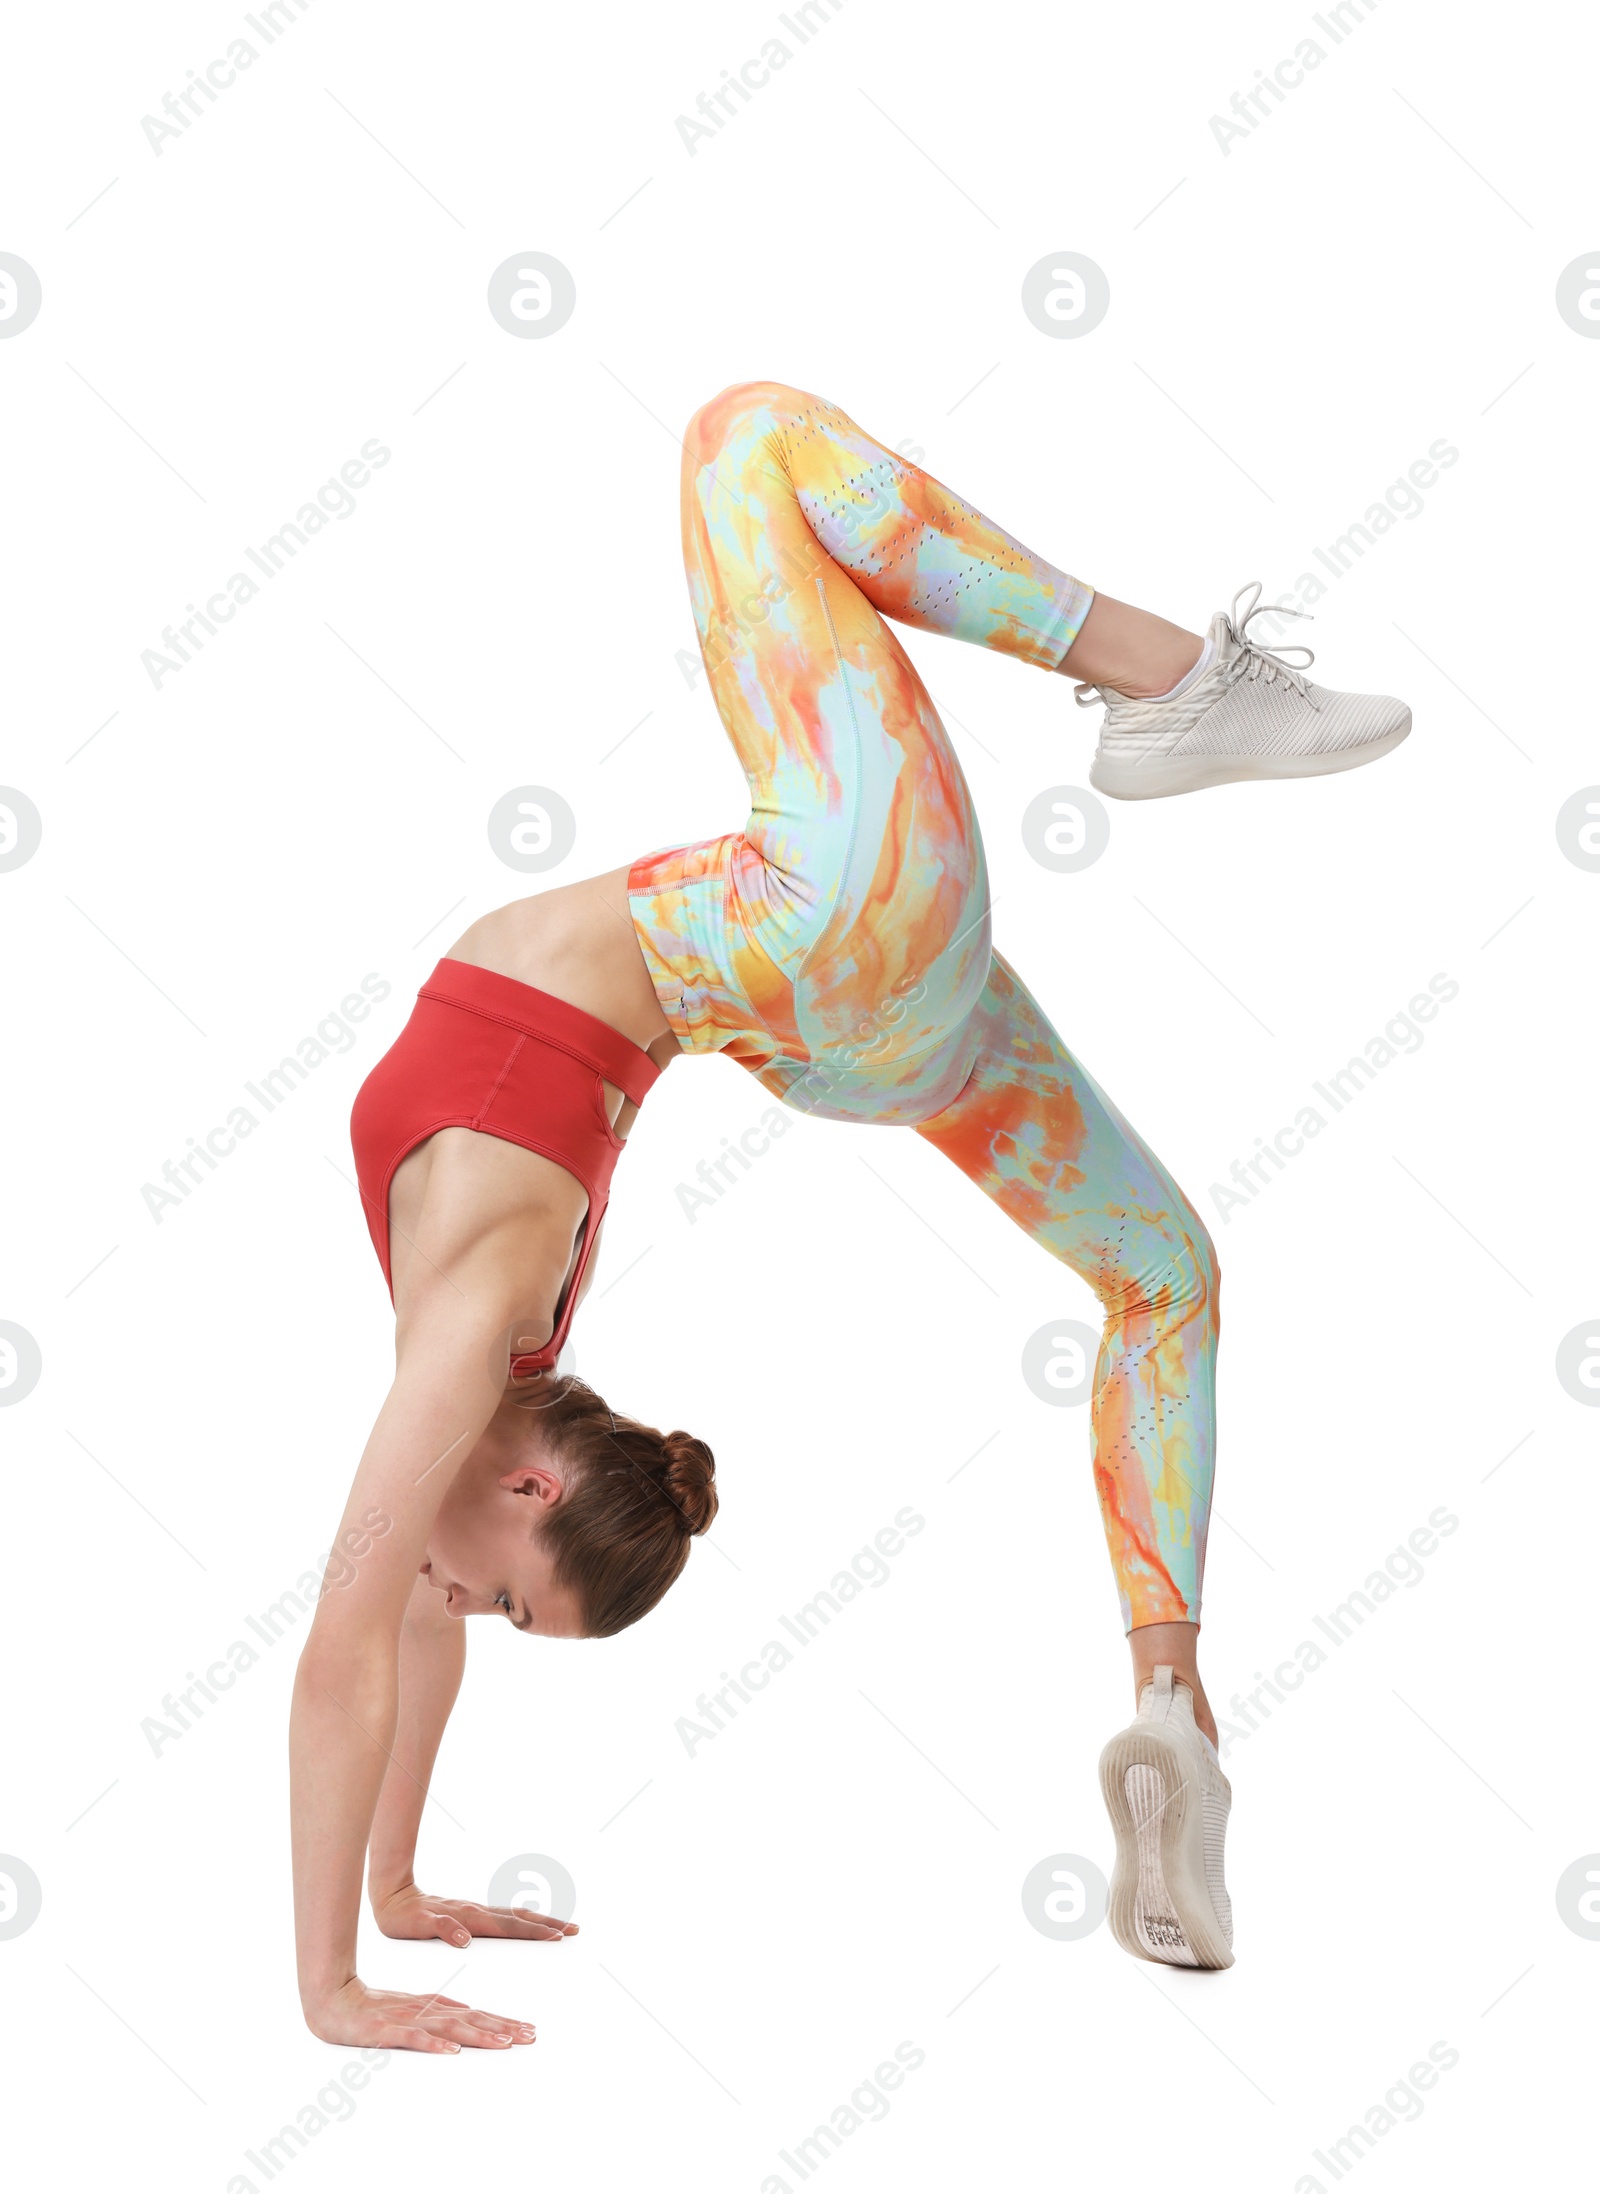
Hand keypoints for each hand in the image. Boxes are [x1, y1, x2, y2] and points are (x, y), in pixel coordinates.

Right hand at [305, 1975, 536, 2053]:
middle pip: (472, 2019)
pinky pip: (415, 2039)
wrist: (333, 2001)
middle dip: (503, 2028)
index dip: (503, 2022)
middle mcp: (428, 2010)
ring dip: (479, 2036)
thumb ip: (440, 2008)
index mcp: (435, 2005)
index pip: (476, 2014)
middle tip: (531, 2036)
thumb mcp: (412, 2007)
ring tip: (504, 2043)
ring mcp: (409, 2019)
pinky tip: (451, 2051)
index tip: (528, 2030)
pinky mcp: (388, 2030)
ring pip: (450, 2028)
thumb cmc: (373, 2007)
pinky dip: (434, 2044)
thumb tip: (468, 2012)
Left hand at [374, 1882, 578, 1947]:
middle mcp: (477, 1912)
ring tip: (560, 1924)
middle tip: (574, 1929)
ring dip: (539, 1920)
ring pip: (514, 1915)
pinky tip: (527, 1918)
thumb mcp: (420, 1926)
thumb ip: (444, 1930)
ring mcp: (475, 1910)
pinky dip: (521, 1918)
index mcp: (471, 1918)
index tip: (558, 1936)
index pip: (510, 1927)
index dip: (535, 1933)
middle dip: (548, 1925)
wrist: (392, 1896)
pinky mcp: (470, 1912)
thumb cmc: (404, 1917)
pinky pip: (503, 1915)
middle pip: (520, 1919)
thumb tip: (466, 1939)